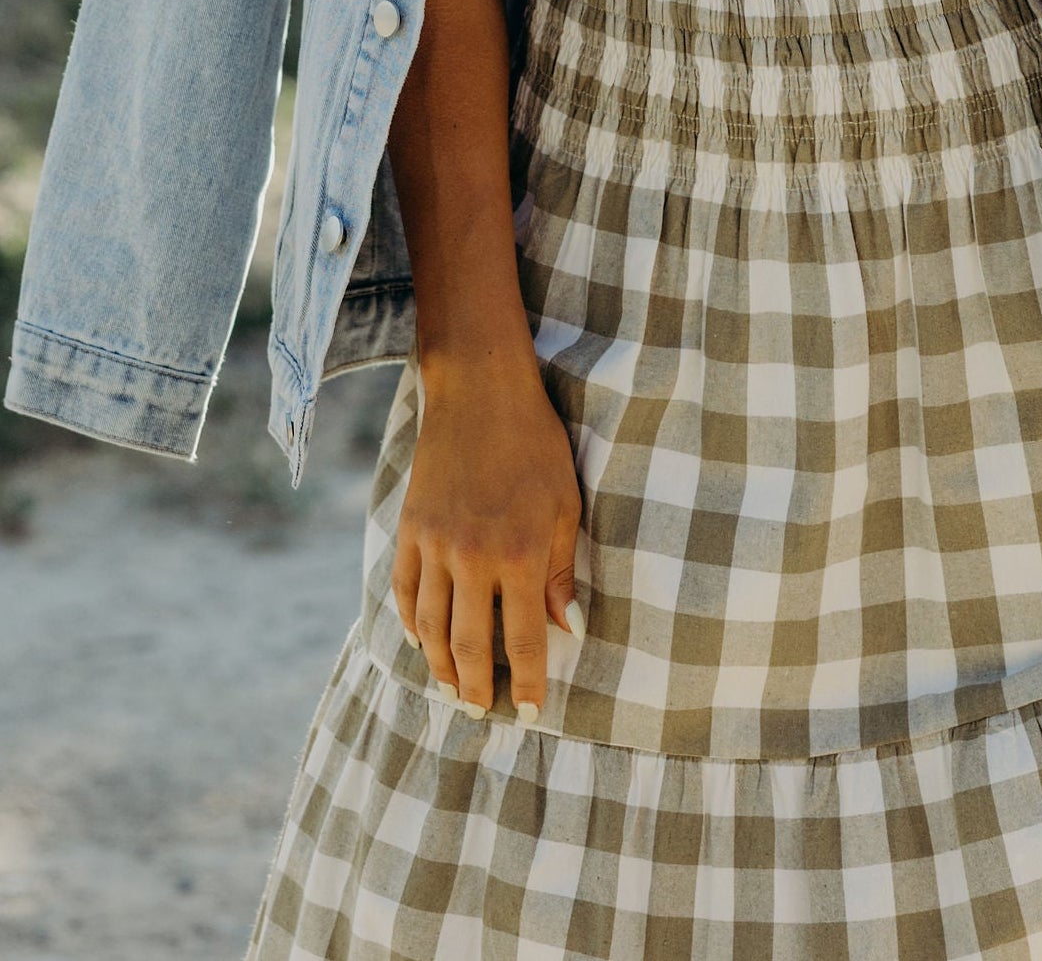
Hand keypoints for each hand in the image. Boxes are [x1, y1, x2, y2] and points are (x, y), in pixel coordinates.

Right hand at [391, 359, 585, 721]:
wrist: (480, 393)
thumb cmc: (536, 446)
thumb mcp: (567, 504)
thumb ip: (563, 571)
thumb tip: (571, 629)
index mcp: (521, 554)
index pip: (524, 641)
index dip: (528, 683)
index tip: (530, 712)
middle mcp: (474, 559)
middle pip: (470, 648)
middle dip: (477, 690)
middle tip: (482, 713)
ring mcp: (435, 546)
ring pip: (431, 630)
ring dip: (440, 668)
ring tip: (452, 691)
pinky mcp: (409, 531)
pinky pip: (404, 594)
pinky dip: (411, 625)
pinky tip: (420, 643)